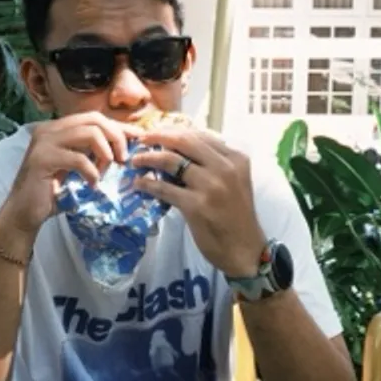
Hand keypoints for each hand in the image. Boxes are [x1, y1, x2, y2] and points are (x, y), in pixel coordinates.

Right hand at [2, 112, 141, 235]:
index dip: (118, 126)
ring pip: (90, 134)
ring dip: (105, 154)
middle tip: (122, 159)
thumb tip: (126, 144)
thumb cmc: (54, 192)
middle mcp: (49, 129)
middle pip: (94, 120)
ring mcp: (44, 142)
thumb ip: (94, 152)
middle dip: (116, 138)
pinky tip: (92, 185)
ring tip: (104, 173)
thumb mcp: (78, 167)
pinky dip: (92, 172)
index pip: (94, 117)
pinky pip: (80, 159)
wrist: (24, 213)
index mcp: (57, 128)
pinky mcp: (43, 159)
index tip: (137, 138)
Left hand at [131, 126, 265, 276]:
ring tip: (136, 161)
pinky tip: (139, 184)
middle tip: (142, 140)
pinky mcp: (196, 205)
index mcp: (235, 158)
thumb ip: (214, 163)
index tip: (158, 132)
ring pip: (171, 161)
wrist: (245, 250)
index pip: (200, 135)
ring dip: (148, 158)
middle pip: (184, 141)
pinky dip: (148, 184)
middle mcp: (225, 167)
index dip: (174, 131)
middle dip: (158, 137)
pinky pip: (165, 188)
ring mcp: (210, 186)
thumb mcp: (234, 181)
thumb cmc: (236, 215)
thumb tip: (179, 149)